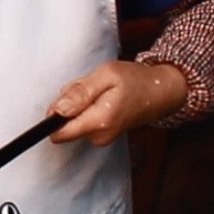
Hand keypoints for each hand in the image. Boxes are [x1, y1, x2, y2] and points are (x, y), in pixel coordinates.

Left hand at [47, 61, 187, 145]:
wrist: (160, 92)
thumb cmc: (135, 80)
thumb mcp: (105, 75)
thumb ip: (80, 92)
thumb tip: (57, 110)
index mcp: (98, 121)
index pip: (58, 133)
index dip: (52, 115)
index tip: (63, 99)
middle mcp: (98, 136)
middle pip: (62, 122)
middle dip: (68, 102)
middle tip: (89, 87)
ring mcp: (100, 137)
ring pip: (71, 119)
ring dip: (78, 102)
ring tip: (99, 90)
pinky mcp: (101, 135)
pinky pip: (81, 120)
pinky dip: (85, 107)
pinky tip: (102, 98)